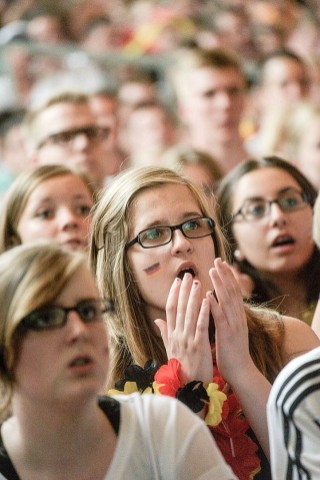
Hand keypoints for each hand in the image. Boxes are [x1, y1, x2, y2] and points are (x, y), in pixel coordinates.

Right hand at [155, 273, 212, 384]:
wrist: (189, 388)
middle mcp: (177, 335)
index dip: (173, 294)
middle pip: (179, 308)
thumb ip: (165, 333)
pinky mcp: (199, 346)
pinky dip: (203, 312)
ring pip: (189, 314)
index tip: (177, 282)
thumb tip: (157, 320)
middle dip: (183, 290)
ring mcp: (187, 340)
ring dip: (193, 297)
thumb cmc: (181, 369)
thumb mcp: (170, 350)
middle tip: (188, 275)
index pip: (170, 310)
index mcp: (172, 335)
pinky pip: (201, 325)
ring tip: (197, 282)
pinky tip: (207, 300)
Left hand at [207, 258, 252, 385]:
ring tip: (212, 271)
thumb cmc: (232, 352)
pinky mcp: (227, 335)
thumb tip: (218, 302)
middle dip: (224, 274)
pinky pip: (220, 318)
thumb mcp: (230, 330)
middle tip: (217, 260)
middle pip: (232, 291)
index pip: (233, 291)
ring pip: (227, 301)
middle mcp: (238, 317)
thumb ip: (225, 316)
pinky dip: (214, 305)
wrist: (241, 372)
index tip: (220, 263)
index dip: (228, 276)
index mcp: (237, 316)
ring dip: (219, 284)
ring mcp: (234, 325)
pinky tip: (208, 295)